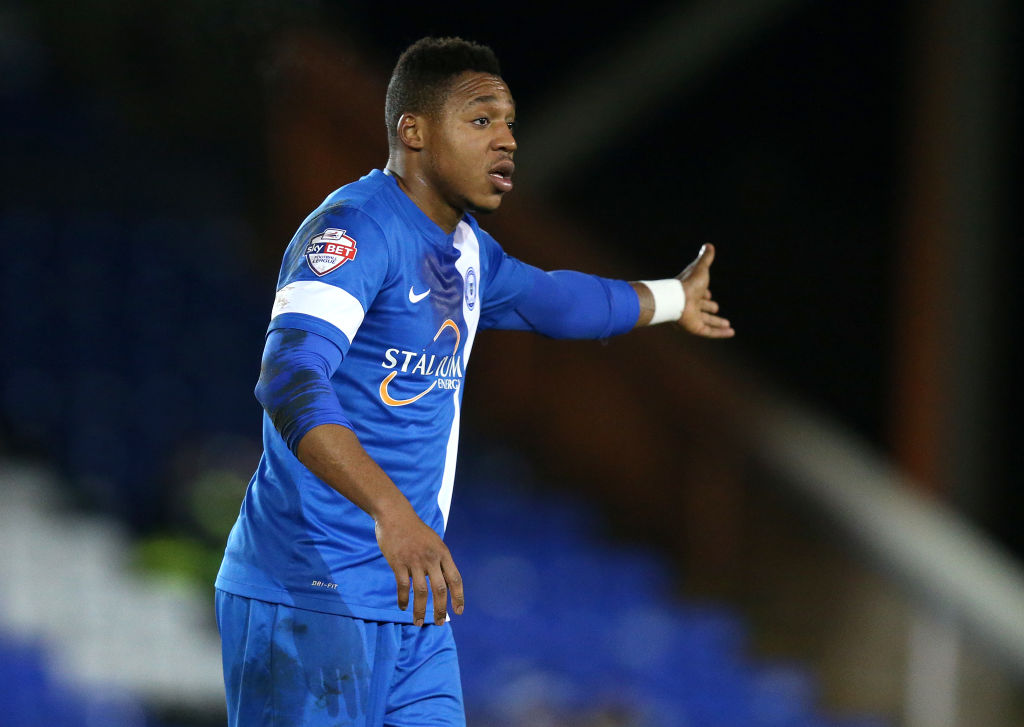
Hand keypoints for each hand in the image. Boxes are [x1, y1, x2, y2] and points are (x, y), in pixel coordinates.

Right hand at [375, 506, 464, 625]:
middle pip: (440, 589)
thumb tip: (445, 581)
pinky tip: (403, 607)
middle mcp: (431, 558)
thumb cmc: (415, 530)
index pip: (455, 579)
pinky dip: (403, 599)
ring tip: (419, 622)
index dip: (458, 597)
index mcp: (443, 553)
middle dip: (441, 609)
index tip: (459, 611)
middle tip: (440, 622)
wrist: (395, 515)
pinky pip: (403, 586)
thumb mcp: (434, 541)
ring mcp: (415, 561)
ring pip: (421, 592)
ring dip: (420, 610)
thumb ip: (439, 560)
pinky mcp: (398, 563)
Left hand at [677, 244, 734, 337]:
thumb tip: (709, 245)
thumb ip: (706, 258)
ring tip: (728, 325)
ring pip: (706, 322)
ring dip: (717, 324)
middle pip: (702, 309)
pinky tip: (731, 333)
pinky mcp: (695, 328)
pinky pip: (709, 332)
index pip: (700, 294)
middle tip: (716, 309)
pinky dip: (720, 333)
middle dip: (710, 309)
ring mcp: (692, 318)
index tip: (709, 294)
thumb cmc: (688, 282)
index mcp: (692, 292)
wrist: (677, 299)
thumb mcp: (701, 268)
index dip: (705, 294)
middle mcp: (691, 305)